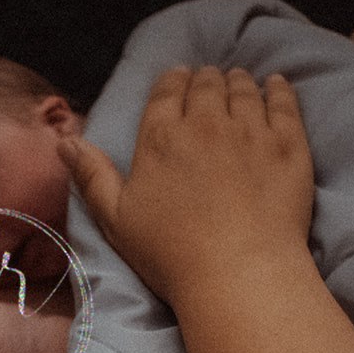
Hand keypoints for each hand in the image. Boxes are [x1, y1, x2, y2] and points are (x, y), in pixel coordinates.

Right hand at [60, 66, 315, 305]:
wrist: (238, 273)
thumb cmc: (171, 253)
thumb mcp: (116, 219)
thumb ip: (91, 175)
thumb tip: (65, 140)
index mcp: (161, 136)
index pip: (168, 90)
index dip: (173, 81)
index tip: (178, 80)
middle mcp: (206, 122)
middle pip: (207, 84)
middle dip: (205, 79)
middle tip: (208, 83)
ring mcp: (251, 130)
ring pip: (244, 89)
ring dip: (238, 81)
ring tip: (238, 81)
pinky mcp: (288, 145)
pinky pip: (284, 103)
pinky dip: (277, 89)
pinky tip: (275, 85)